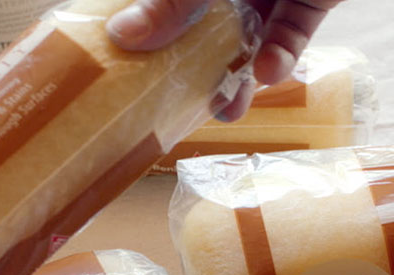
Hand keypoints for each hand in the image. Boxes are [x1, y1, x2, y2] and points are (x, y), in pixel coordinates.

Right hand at [107, 0, 343, 119]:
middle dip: (196, 71)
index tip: (135, 73)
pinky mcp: (308, 0)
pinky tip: (269, 72)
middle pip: (204, 31)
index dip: (149, 39)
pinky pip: (290, 33)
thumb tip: (121, 35)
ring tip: (227, 110)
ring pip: (248, 40)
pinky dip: (281, 55)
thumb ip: (171, 2)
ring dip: (239, 77)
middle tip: (181, 107)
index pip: (166, 9)